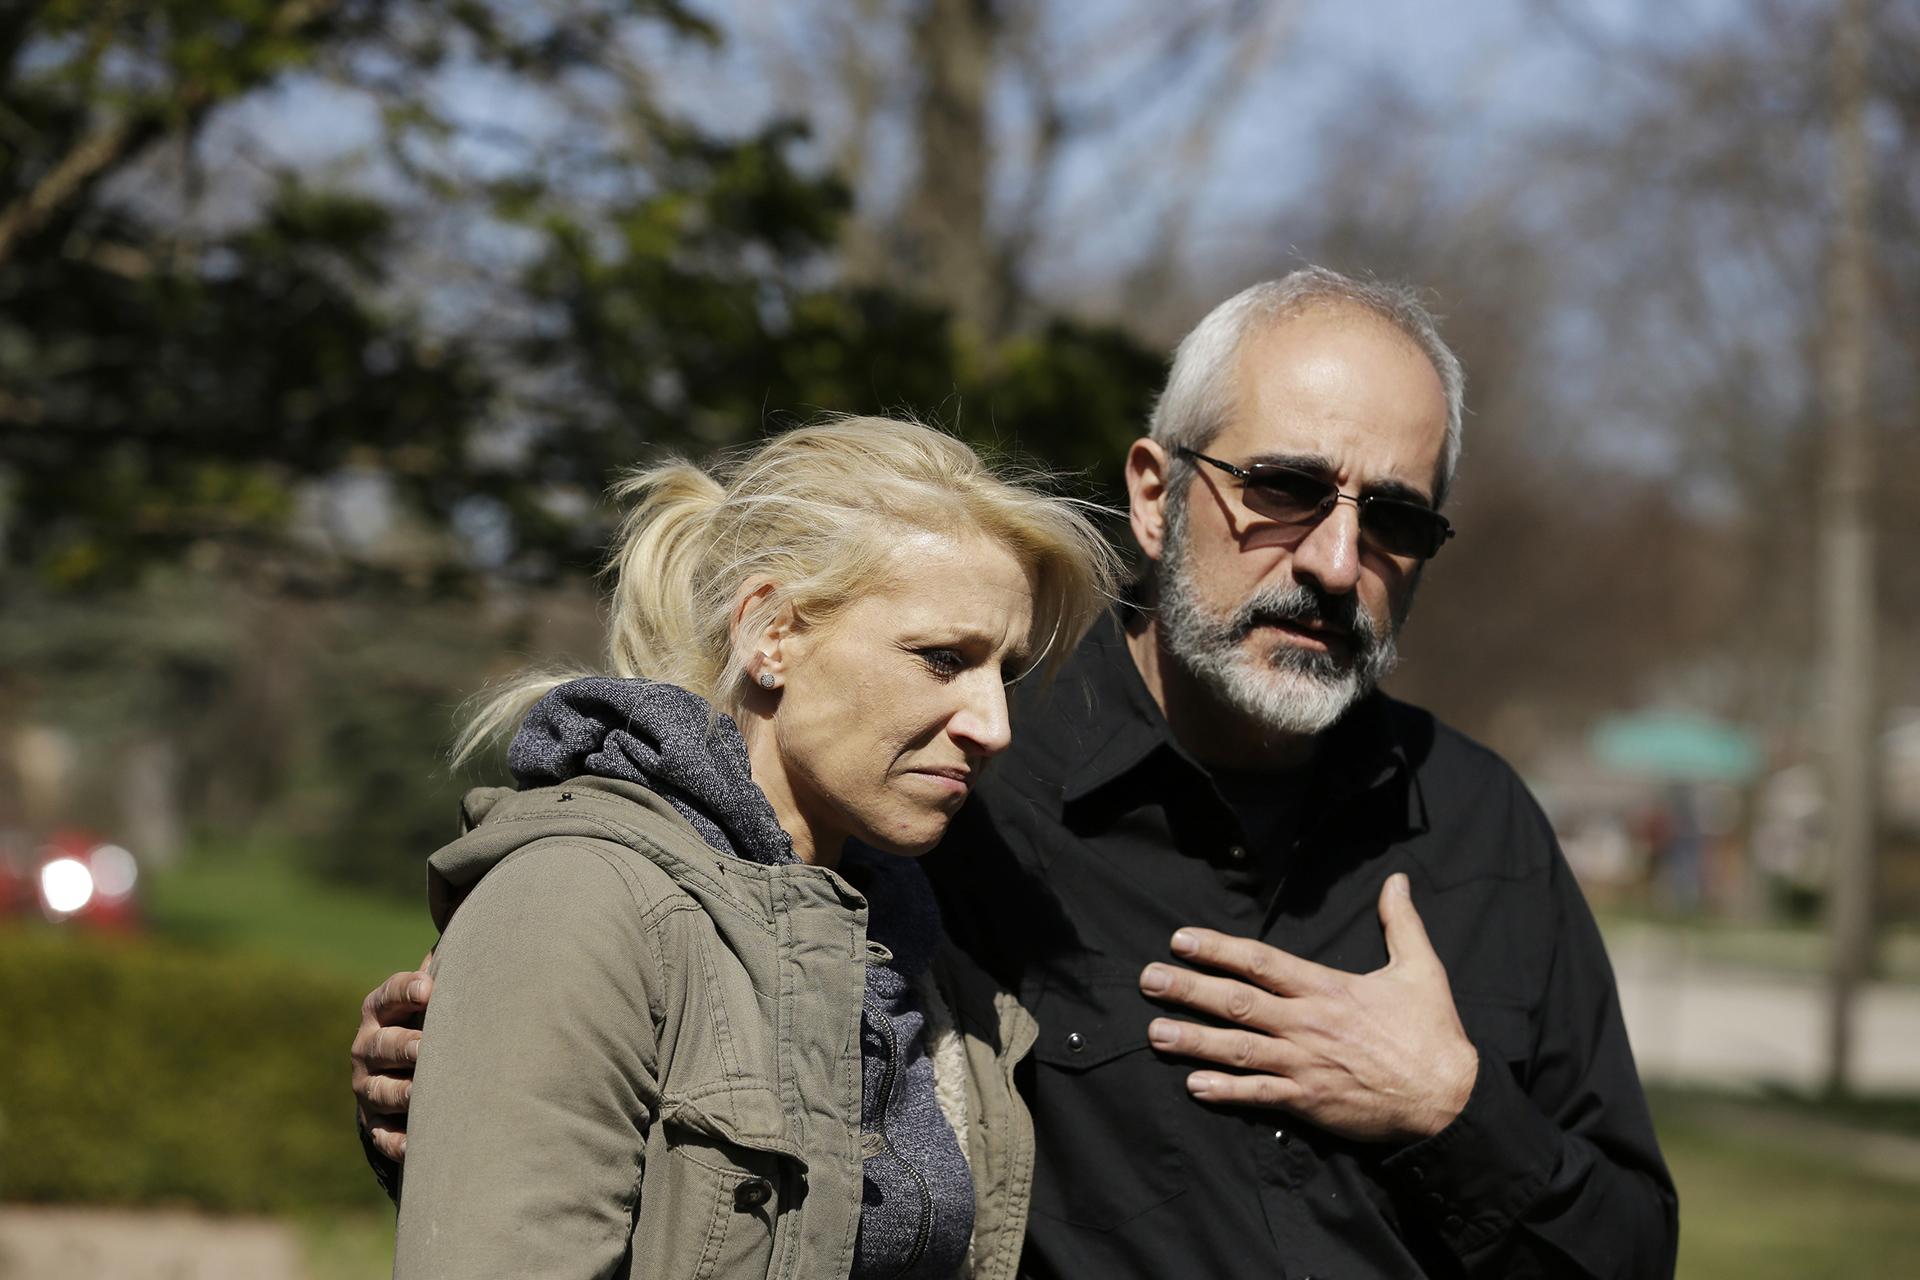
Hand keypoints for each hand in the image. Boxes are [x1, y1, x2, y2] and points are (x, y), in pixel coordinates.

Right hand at [351, 953, 433, 1161]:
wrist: (404, 1070)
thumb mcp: (436, 994)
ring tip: (425, 1094)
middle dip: (405, 1045)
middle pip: (383, 1045)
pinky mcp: (374, 1122)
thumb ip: (449, 969)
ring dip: (403, 1093)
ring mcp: (368, 1086)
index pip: (388, 995)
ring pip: (382, 1091)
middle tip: (427, 1048)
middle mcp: (368, 1046)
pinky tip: (417, 1145)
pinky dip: (398, 1141)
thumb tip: (479, 927)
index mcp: (382, 1010)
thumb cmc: (433, 1019)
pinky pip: (383, 1136)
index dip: (406, 991)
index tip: (427, 989)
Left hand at [1139, 873, 1476, 1142]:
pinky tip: (1194, 1086)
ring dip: (1194, 1040)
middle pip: (1237, 1001)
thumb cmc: (1433, 1033)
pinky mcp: (1310, 1101)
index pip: (1261, 962)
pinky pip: (1259, 1095)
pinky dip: (1226, 1091)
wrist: (1449, 1099)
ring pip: (1238, 1048)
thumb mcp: (1421, 969)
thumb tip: (1397, 880)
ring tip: (1154, 1032)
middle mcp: (1308, 1023)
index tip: (1181, 939)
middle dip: (1188, 989)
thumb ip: (1401, 923)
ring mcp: (1305, 1064)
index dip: (1217, 949)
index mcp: (1327, 989)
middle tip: (1148, 979)